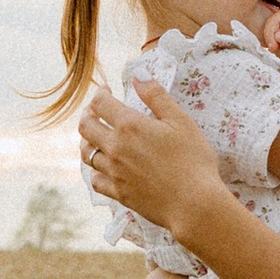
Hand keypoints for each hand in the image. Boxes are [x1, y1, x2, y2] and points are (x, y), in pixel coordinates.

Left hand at [80, 77, 228, 240]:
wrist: (194, 204)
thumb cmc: (193, 160)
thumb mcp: (181, 121)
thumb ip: (157, 96)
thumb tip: (139, 74)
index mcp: (130, 125)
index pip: (101, 103)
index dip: (101, 93)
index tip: (107, 91)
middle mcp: (115, 147)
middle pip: (86, 126)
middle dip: (88, 114)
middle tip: (95, 111)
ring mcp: (114, 172)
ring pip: (87, 153)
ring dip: (87, 141)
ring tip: (96, 137)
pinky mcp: (118, 193)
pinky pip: (95, 179)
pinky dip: (95, 170)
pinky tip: (102, 167)